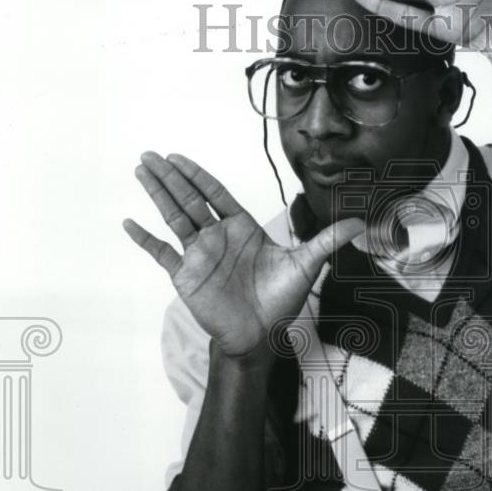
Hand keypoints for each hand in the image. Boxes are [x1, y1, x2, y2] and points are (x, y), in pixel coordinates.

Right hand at [123, 152, 363, 358]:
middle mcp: (217, 236)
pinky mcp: (186, 275)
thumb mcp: (307, 264)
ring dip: (157, 195)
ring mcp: (199, 254)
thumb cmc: (281, 299)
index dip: (197, 175)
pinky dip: (146, 239)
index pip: (215, 194)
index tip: (179, 157)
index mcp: (241, 228)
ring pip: (174, 218)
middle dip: (170, 177)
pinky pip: (162, 253)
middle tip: (150, 155)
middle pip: (189, 199)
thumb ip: (328, 240)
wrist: (261, 335)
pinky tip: (130, 223)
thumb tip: (361, 223)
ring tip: (140, 171)